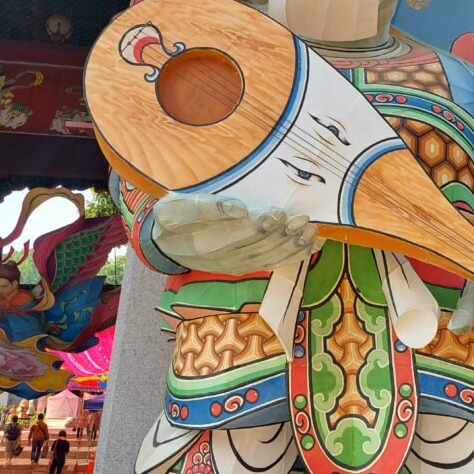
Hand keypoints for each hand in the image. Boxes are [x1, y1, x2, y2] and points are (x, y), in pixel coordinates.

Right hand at [152, 192, 319, 274]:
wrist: (162, 244)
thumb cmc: (171, 219)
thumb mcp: (177, 208)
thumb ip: (207, 207)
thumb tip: (238, 208)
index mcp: (207, 240)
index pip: (241, 233)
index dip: (263, 224)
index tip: (280, 213)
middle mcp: (224, 256)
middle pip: (260, 245)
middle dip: (285, 234)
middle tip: (304, 220)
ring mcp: (235, 264)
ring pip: (269, 256)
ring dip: (292, 245)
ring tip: (311, 232)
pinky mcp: (242, 266)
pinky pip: (271, 263)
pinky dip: (293, 256)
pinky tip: (310, 246)